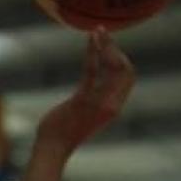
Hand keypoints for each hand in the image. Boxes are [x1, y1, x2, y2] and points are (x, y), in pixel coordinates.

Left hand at [35, 28, 134, 156]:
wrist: (52, 148)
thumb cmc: (64, 132)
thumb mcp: (86, 115)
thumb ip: (95, 99)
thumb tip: (92, 84)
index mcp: (114, 107)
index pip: (128, 77)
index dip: (123, 58)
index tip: (111, 46)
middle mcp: (111, 104)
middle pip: (125, 69)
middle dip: (116, 49)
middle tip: (104, 34)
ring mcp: (99, 103)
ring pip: (112, 66)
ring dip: (106, 45)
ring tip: (98, 31)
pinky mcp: (83, 99)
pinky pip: (93, 69)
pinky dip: (93, 51)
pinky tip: (92, 38)